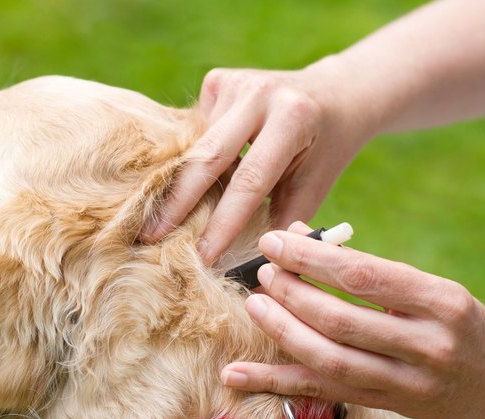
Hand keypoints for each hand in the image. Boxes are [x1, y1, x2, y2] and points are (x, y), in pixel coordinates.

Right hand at [140, 65, 371, 264]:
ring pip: (197, 145)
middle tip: (149, 238)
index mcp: (292, 118)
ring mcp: (235, 82)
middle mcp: (260, 93)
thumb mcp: (315, 186)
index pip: (250, 180)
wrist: (335, 94)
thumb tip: (251, 271)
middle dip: (177, 203)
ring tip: (158, 220)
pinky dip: (194, 159)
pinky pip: (196, 131)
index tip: (203, 257)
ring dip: (182, 183)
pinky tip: (194, 177)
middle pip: (207, 156)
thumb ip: (283, 222)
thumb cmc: (325, 150)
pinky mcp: (218, 80)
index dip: (224, 222)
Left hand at [221, 222, 484, 418]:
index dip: (313, 258)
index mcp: (442, 302)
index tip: (276, 240)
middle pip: (342, 320)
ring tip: (254, 306)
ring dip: (283, 332)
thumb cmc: (463, 326)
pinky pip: (323, 393)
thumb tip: (305, 241)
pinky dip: (274, 383)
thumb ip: (375, 273)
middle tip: (263, 272)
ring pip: (330, 360)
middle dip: (293, 294)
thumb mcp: (435, 291)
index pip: (365, 276)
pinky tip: (235, 374)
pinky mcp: (385, 407)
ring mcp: (407, 384)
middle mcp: (427, 345)